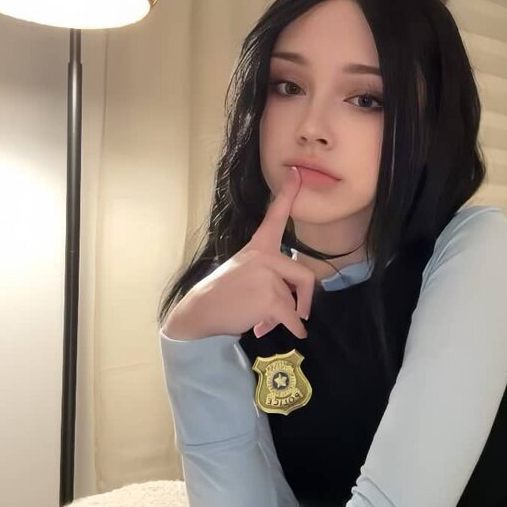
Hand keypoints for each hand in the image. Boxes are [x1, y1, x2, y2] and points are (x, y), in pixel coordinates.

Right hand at [163, 165, 314, 341]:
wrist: (200, 312)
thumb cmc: (225, 295)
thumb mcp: (246, 274)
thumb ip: (271, 278)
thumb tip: (295, 305)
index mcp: (258, 247)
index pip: (275, 216)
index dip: (288, 194)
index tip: (296, 172)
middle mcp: (263, 256)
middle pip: (304, 276)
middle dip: (305, 299)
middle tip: (300, 313)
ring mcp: (266, 276)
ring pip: (295, 302)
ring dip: (285, 317)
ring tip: (263, 320)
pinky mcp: (268, 298)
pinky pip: (292, 317)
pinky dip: (296, 329)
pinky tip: (296, 334)